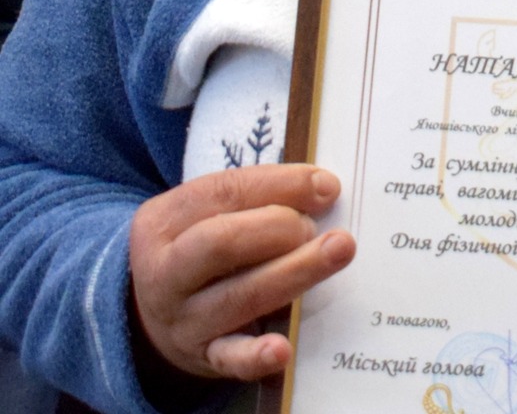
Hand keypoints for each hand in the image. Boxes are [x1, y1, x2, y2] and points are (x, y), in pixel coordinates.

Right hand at [129, 165, 356, 380]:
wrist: (152, 315)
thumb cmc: (201, 246)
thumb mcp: (206, 212)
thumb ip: (258, 194)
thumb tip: (323, 188)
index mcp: (162, 223)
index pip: (223, 192)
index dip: (281, 185)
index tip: (327, 185)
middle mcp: (164, 274)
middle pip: (223, 243)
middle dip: (281, 227)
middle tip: (315, 226)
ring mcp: (182, 320)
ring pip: (240, 296)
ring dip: (296, 271)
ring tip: (339, 250)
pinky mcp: (203, 357)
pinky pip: (230, 357)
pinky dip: (256, 355)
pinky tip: (283, 348)